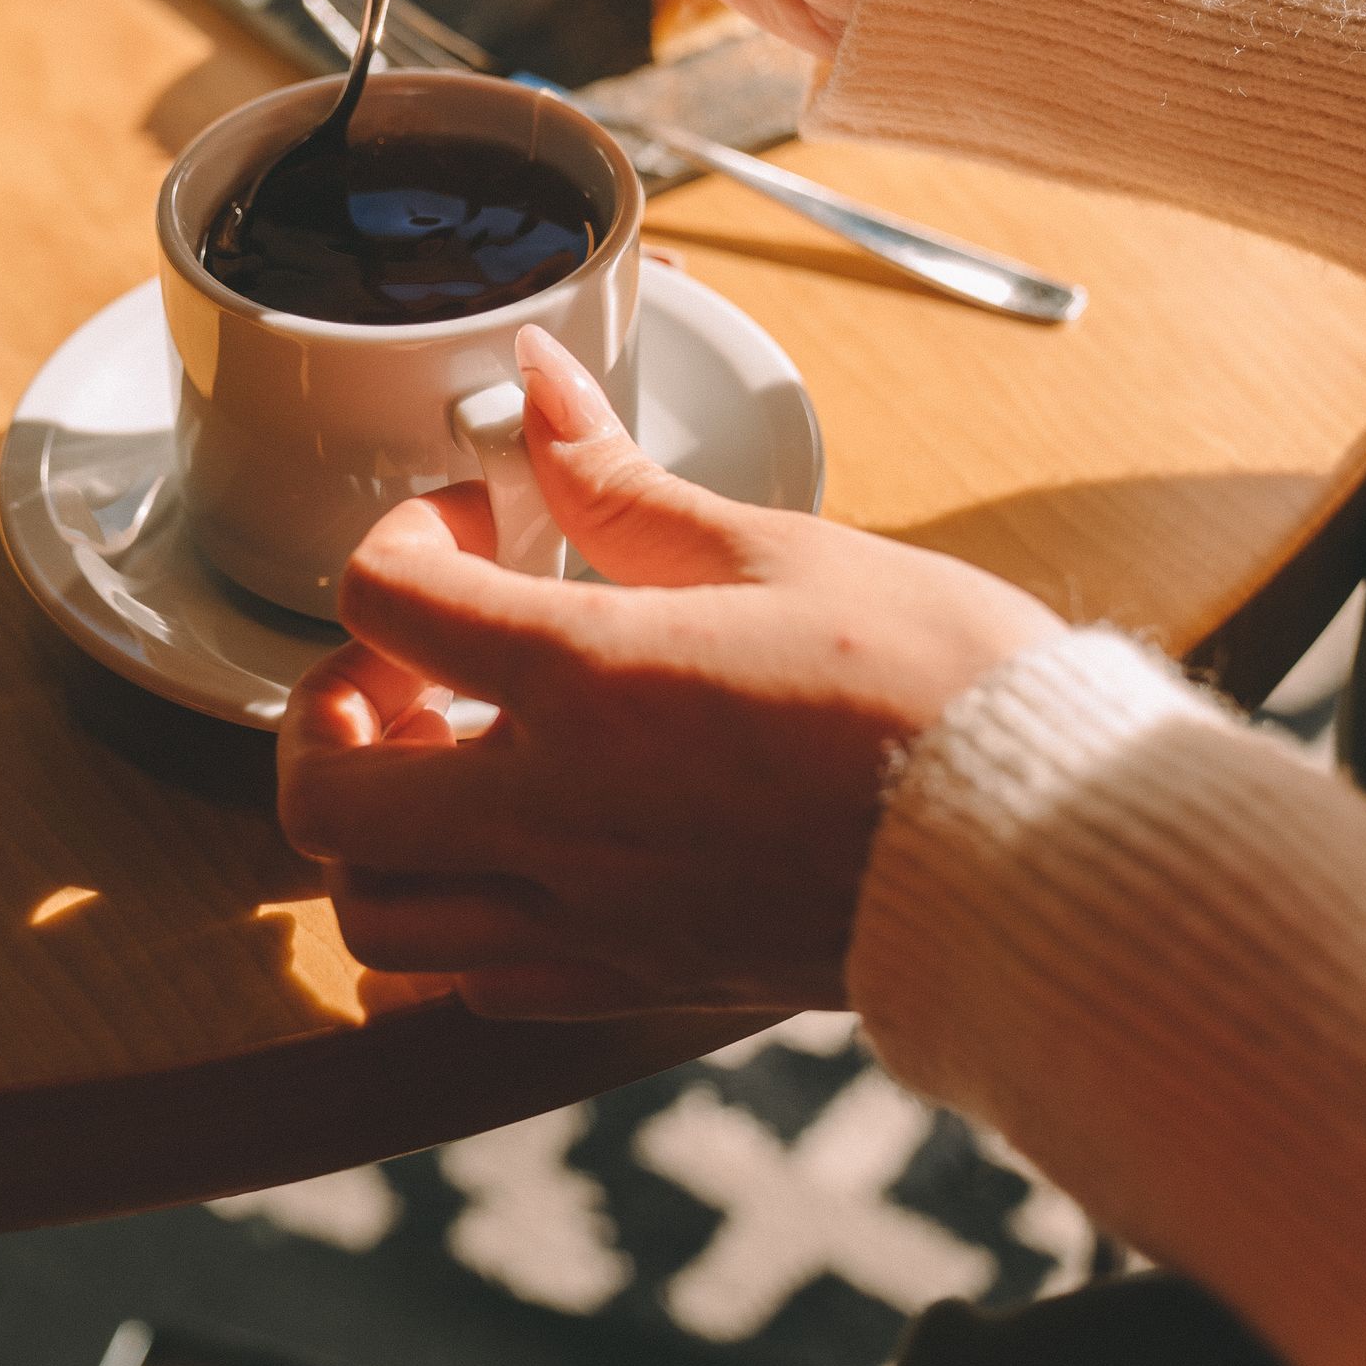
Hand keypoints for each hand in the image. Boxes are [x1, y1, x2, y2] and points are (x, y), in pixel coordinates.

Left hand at [278, 328, 1059, 1018]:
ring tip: (441, 761)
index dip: (402, 534)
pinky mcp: (632, 985)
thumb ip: (621, 480)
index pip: (380, 600)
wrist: (1039, 850)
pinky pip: (468, 987)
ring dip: (370, 831)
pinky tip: (504, 854)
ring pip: (373, 918)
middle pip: (326, 793)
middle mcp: (556, 816)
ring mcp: (586, 919)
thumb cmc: (933, 685)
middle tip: (400, 661)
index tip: (469, 518)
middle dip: (326, 711)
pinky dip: (444, 927)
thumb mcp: (773, 548)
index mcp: (587, 680)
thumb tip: (538, 378)